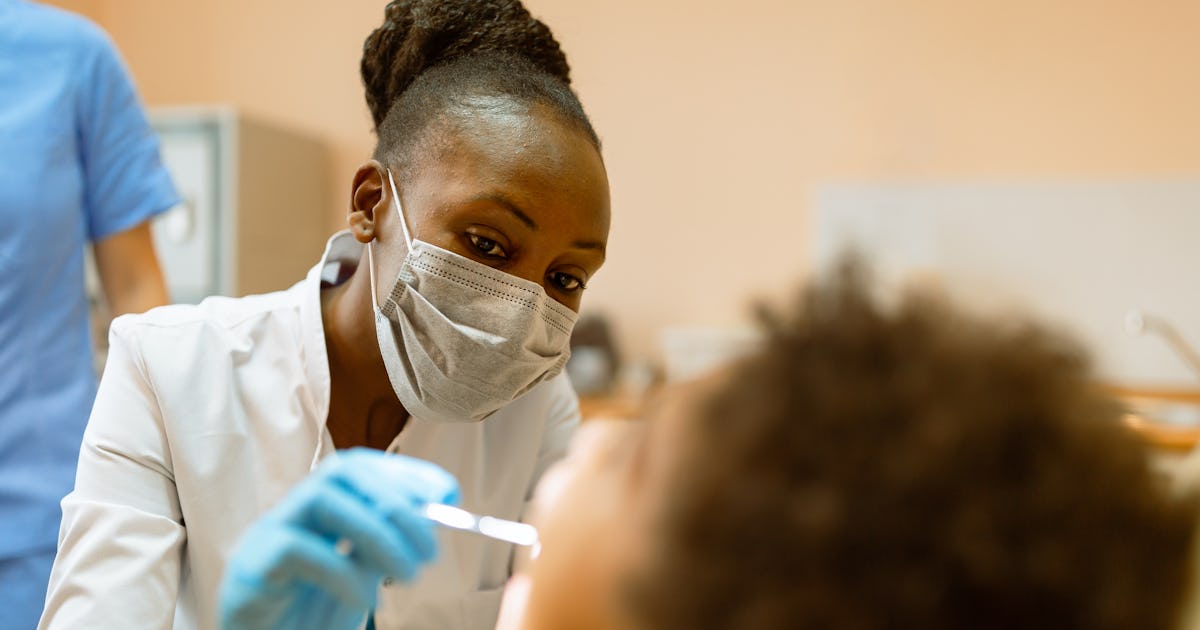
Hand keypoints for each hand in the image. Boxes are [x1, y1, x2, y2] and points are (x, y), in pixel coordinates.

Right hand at [219, 448, 459, 629]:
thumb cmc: (312, 611)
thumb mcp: (363, 572)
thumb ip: (389, 541)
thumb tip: (435, 511)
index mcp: (319, 506)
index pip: (360, 466)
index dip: (406, 473)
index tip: (448, 494)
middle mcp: (291, 509)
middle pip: (341, 472)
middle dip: (396, 504)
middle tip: (430, 549)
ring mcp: (267, 532)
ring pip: (320, 498)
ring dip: (376, 533)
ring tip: (408, 575)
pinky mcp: (251, 565)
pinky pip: (297, 548)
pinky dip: (342, 572)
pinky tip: (366, 600)